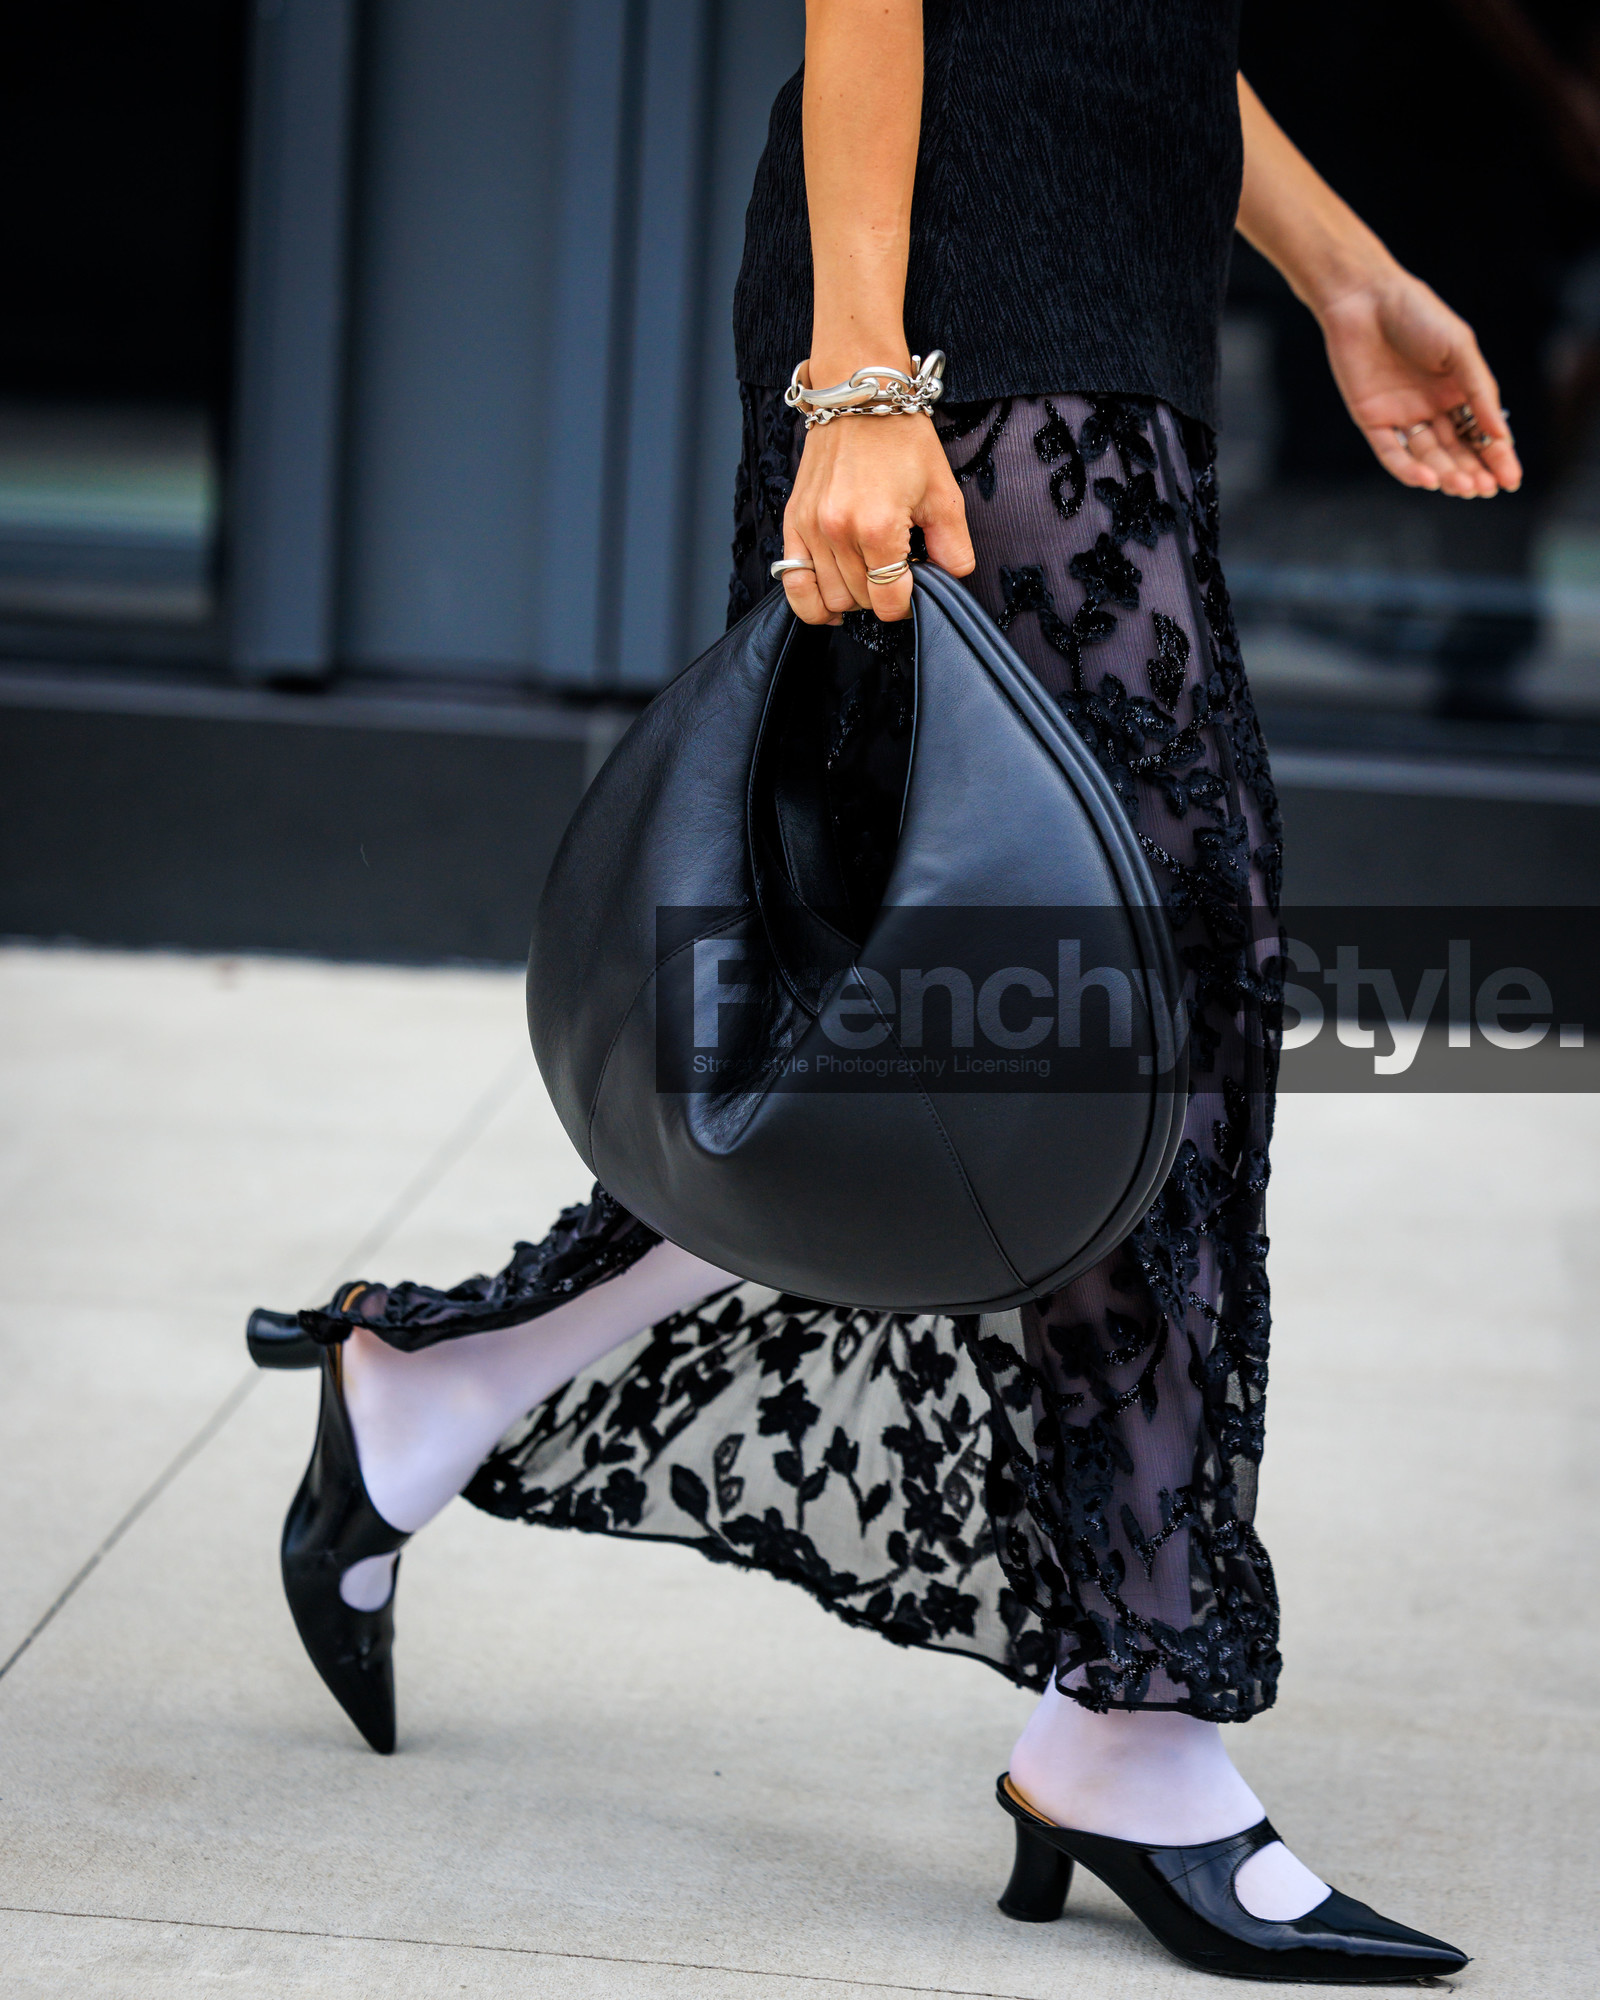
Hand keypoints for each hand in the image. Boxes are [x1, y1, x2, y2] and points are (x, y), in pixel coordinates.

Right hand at [779, 410, 975, 624]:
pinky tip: (831, 602)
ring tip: (868, 574)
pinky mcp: (793, 522)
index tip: (912, 589)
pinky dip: (812, 601)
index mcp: (878, 526)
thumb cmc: (901, 438)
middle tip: (894, 571)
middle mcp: (838, 531)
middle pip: (860, 601)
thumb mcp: (942, 491)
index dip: (905, 604)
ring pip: (829, 598)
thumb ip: (953, 545)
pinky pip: (793, 583)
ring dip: (852, 597)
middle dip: (881, 595)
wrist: (859, 397)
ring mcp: (810, 528)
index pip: (888, 601)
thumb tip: (952, 579)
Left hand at [1318, 269, 1522, 496]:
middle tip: (1484, 489)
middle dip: (1472, 472)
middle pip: (1456, 451)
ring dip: (1445, 474)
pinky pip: (1392, 453)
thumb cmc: (1418, 315)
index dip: (1497, 458)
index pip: (1482, 432)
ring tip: (1462, 486)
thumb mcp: (1460, 349)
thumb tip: (1500, 434)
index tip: (1510, 481)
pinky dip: (1408, 469)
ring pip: (1427, 457)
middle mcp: (1433, 408)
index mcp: (1459, 390)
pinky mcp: (1372, 421)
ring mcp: (1403, 416)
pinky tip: (1428, 479)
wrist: (1366, 300)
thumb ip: (1479, 391)